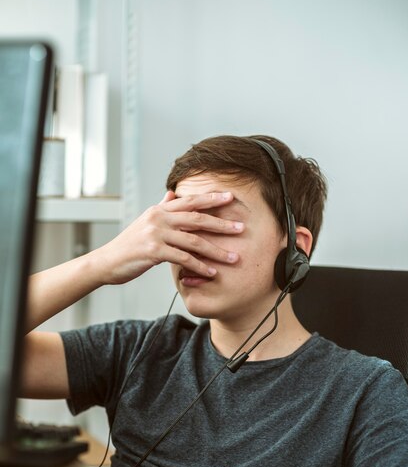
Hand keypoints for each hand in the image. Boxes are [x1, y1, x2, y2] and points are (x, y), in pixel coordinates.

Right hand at [90, 190, 244, 284]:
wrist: (107, 262)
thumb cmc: (129, 245)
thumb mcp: (145, 222)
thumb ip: (161, 208)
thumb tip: (172, 194)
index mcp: (159, 210)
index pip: (190, 201)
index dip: (211, 198)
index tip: (231, 197)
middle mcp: (159, 218)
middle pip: (197, 217)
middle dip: (221, 223)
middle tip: (241, 227)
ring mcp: (156, 233)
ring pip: (193, 240)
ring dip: (216, 250)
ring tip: (233, 257)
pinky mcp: (153, 251)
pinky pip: (183, 258)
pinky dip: (199, 266)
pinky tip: (211, 272)